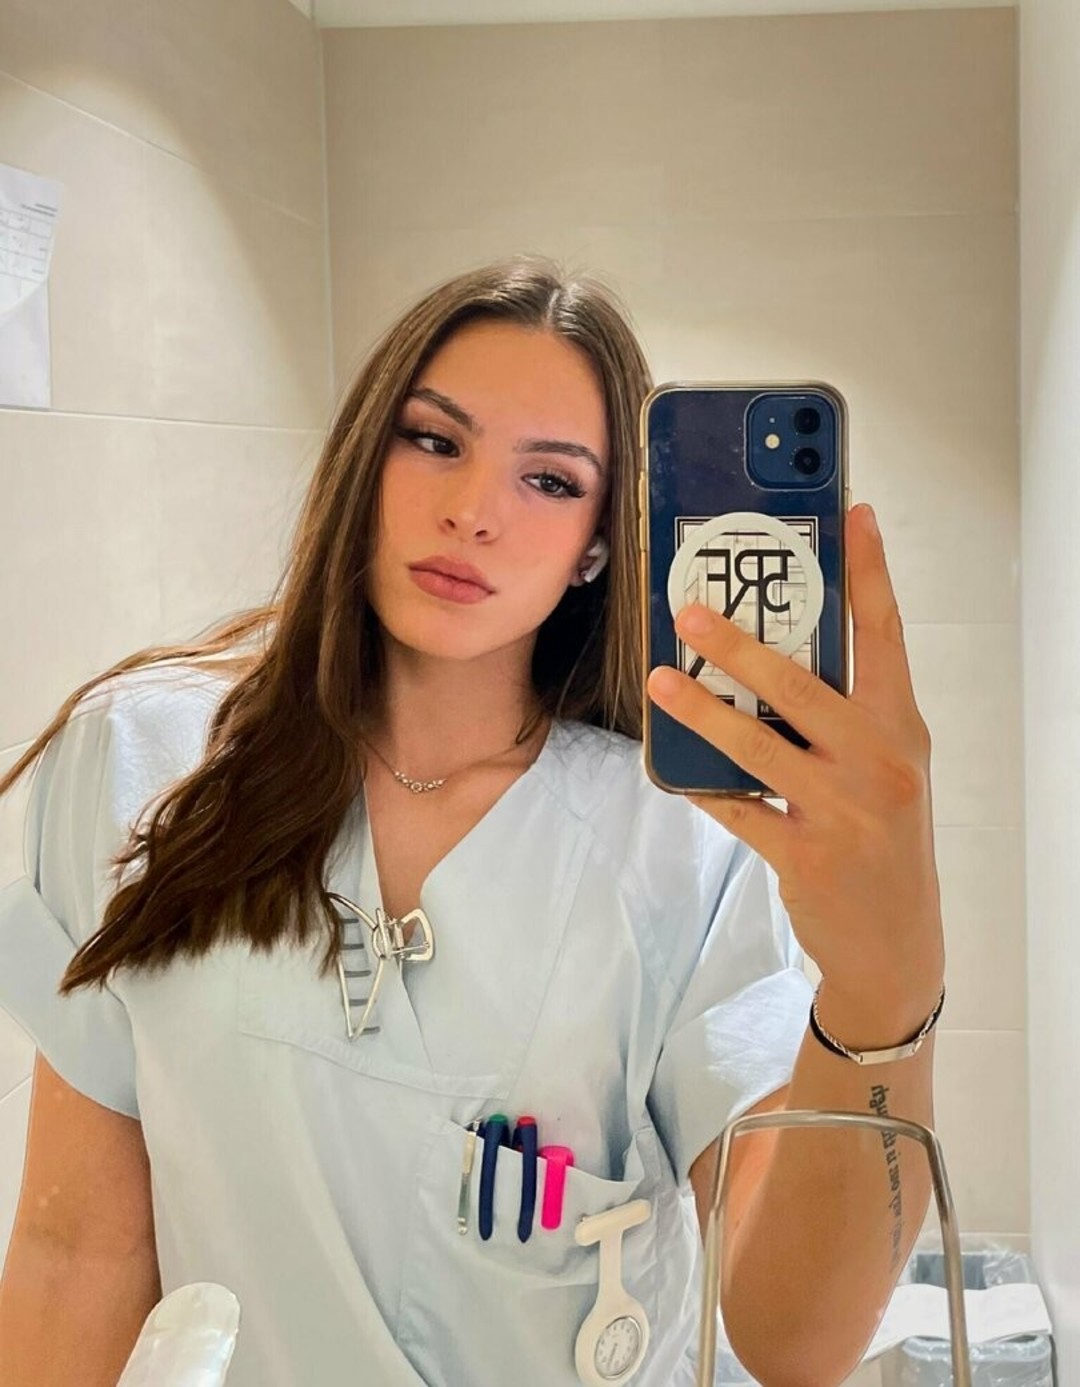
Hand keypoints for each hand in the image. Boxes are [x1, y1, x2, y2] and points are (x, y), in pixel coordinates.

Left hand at [646, 503, 944, 1030]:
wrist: (896, 945)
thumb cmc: (884, 839)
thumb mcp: (886, 770)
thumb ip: (846, 719)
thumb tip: (769, 665)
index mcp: (902, 729)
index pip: (886, 637)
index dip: (869, 574)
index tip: (855, 515)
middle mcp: (881, 762)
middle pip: (801, 687)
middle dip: (740, 646)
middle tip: (690, 612)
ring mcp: (844, 811)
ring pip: (757, 746)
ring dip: (701, 711)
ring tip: (659, 682)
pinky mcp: (805, 855)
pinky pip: (737, 808)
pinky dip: (700, 785)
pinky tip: (668, 768)